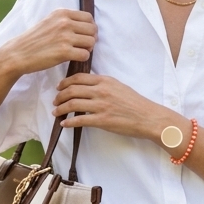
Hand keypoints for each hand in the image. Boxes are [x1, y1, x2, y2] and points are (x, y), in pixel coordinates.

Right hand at [1, 9, 96, 77]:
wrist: (18, 53)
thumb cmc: (35, 40)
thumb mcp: (49, 21)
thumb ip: (66, 20)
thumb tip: (87, 25)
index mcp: (62, 13)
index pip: (89, 17)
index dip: (90, 28)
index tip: (84, 36)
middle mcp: (64, 22)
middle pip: (93, 30)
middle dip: (91, 39)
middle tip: (82, 46)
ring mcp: (64, 37)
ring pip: (91, 42)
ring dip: (87, 49)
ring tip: (77, 52)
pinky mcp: (64, 52)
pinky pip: (85, 55)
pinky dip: (82, 58)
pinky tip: (74, 59)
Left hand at [52, 72, 173, 140]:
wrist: (148, 117)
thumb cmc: (135, 103)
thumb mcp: (119, 87)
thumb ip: (103, 85)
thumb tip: (89, 86)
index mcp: (105, 81)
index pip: (79, 78)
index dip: (65, 82)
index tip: (59, 87)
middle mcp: (101, 91)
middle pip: (72, 90)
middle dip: (59, 96)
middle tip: (55, 101)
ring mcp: (101, 106)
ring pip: (73, 104)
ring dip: (61, 108)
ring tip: (56, 112)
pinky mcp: (102, 120)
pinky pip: (80, 120)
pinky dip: (69, 122)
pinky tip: (64, 124)